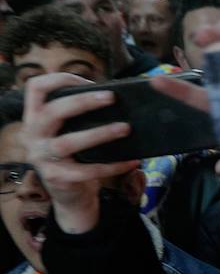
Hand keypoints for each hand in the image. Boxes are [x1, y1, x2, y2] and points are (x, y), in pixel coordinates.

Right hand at [22, 73, 140, 234]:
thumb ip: (79, 115)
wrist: (69, 194)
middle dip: (82, 102)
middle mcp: (32, 136)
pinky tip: (133, 160)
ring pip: (68, 143)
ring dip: (99, 134)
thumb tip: (114, 95)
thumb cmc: (74, 155)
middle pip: (52, 112)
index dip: (60, 79)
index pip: (35, 88)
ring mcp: (42, 158)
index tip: (87, 80)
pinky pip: (88, 171)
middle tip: (111, 97)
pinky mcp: (58, 178)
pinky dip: (113, 165)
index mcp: (34, 118)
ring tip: (125, 128)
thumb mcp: (68, 131)